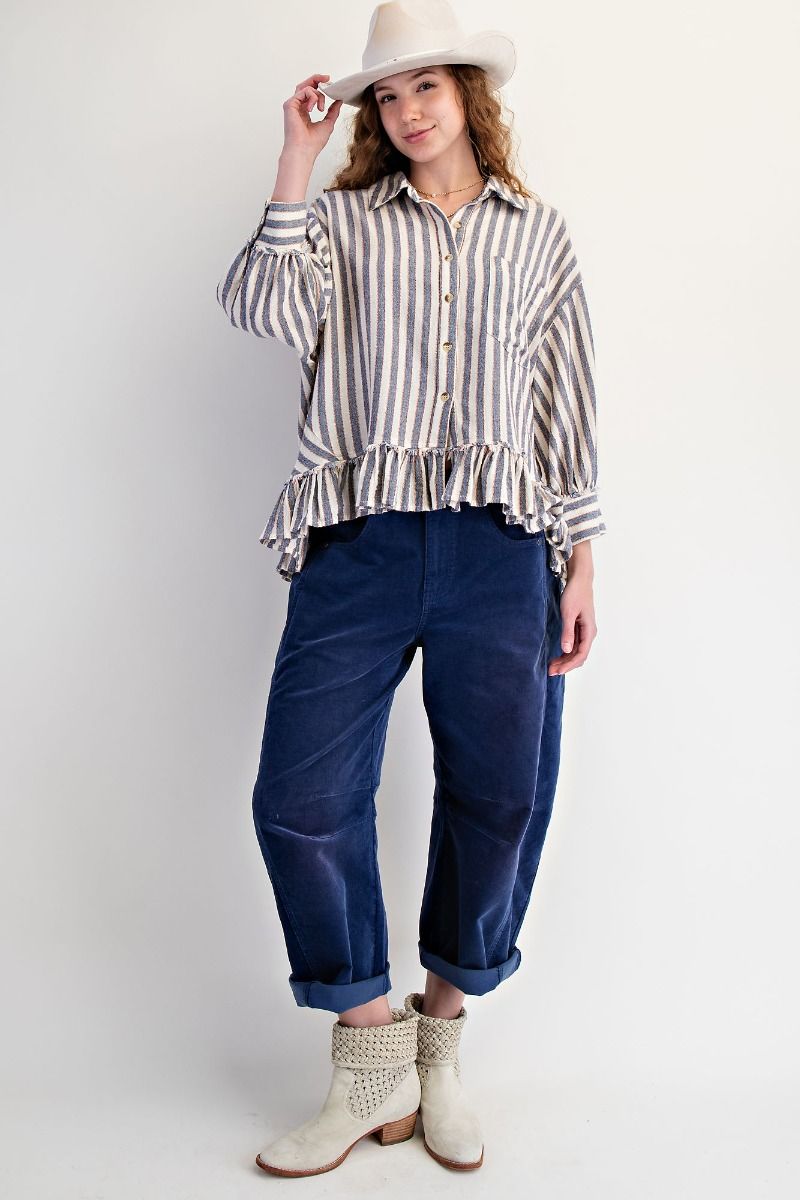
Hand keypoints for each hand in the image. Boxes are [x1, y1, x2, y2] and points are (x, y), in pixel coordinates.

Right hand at [282, 73, 342, 159]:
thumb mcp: (328, 123)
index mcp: (304, 112)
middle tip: (328, 78)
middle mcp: (297, 108)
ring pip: (305, 87)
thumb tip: (339, 101)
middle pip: (305, 86)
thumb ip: (333, 111)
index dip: (319, 86)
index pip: (310, 94)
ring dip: (317, 94)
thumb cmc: (313, 143)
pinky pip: (303, 91)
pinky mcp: (289, 105)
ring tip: (321, 108)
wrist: (304, 150)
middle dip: (316, 79)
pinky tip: (315, 109)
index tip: (330, 83)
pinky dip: (312, 96)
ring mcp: (292, 106)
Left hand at [548, 559, 597, 675]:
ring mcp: (585, 631)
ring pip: (576, 652)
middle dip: (566, 665)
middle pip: (579, 656)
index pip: (581, 655)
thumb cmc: (575, 594)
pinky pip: (574, 645)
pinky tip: (557, 656)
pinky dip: (566, 652)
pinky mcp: (579, 628)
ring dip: (565, 660)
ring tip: (551, 666)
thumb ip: (567, 632)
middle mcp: (589, 633)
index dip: (569, 665)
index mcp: (589, 631)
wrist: (580, 580)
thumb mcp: (568, 613)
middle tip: (550, 671)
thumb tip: (566, 650)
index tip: (557, 671)